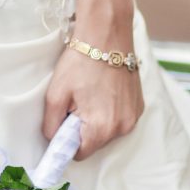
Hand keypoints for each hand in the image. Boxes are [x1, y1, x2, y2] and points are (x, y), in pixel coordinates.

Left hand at [41, 28, 144, 160]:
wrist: (107, 35)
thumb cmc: (81, 62)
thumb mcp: (55, 95)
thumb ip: (50, 125)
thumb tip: (53, 139)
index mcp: (101, 128)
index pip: (80, 154)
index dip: (68, 141)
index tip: (64, 124)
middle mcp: (122, 128)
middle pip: (95, 144)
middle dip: (83, 130)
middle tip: (77, 103)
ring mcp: (133, 117)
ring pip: (108, 133)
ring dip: (97, 121)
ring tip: (91, 95)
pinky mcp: (139, 107)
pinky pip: (120, 120)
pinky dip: (110, 112)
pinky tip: (105, 93)